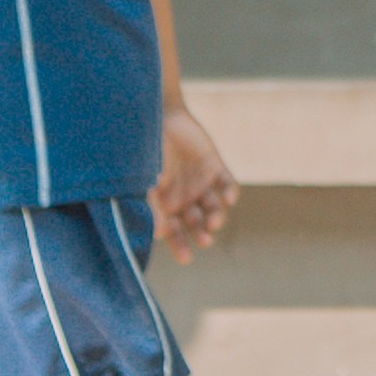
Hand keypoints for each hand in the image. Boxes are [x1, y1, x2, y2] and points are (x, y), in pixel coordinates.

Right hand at [152, 98, 238, 256]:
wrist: (158, 117)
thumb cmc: (145, 152)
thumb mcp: (146, 181)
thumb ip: (152, 205)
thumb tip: (160, 234)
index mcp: (164, 205)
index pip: (174, 233)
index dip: (180, 246)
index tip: (187, 258)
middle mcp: (184, 198)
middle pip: (196, 224)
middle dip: (201, 234)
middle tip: (206, 240)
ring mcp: (200, 183)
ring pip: (214, 208)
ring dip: (216, 216)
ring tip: (214, 221)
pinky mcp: (214, 167)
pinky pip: (227, 185)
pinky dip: (230, 192)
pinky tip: (229, 199)